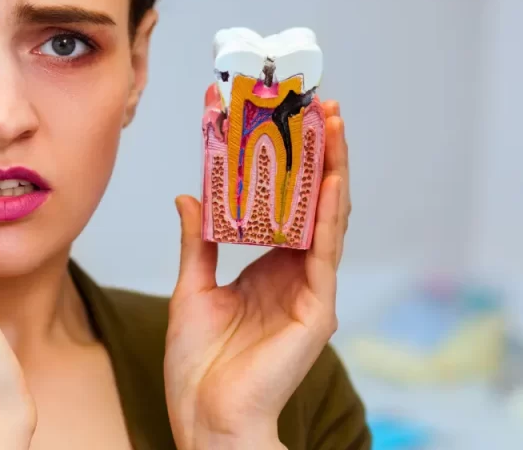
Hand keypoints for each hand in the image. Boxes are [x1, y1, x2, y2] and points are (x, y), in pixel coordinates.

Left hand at [165, 101, 350, 448]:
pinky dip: (331, 211)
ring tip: (330, 121)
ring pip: (327, 216)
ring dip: (331, 167)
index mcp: (270, 268)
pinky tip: (331, 176)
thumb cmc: (199, 367)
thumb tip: (190, 195)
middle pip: (312, 201)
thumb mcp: (192, 288)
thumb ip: (197, 242)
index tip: (272, 117)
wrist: (207, 418)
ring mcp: (311, 289)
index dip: (281, 161)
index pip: (283, 202)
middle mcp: (297, 273)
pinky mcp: (318, 307)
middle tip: (315, 104)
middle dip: (316, 151)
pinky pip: (326, 250)